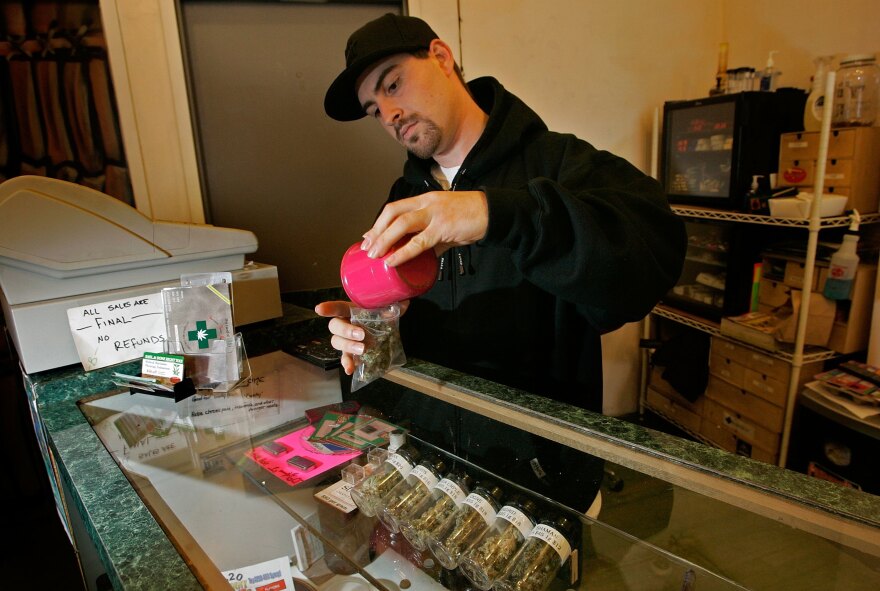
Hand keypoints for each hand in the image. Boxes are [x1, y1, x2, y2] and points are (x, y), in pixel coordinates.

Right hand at [314, 300, 409, 374]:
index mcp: (351, 310)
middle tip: (361, 334)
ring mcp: (346, 339)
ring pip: (337, 343)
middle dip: (346, 331)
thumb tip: (404, 303)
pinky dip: (347, 364)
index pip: (338, 307)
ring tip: (362, 350)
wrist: (385, 327)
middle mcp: (345, 324)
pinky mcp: (351, 353)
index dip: (328, 308)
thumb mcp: (389, 308)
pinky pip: (345, 358)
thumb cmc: (381, 313)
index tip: (319, 309)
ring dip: (348, 347)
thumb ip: (394, 306)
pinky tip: (350, 370)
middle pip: (335, 327)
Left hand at [360, 190, 487, 266]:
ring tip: (374, 254)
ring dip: (384, 239)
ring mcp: (434, 214)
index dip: (379, 222)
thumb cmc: (470, 216)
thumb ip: (431, 237)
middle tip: (367, 247)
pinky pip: (418, 242)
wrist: (492, 212)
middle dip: (376, 230)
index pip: (395, 208)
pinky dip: (402, 252)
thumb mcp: (445, 222)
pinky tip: (392, 260)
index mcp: (425, 200)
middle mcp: (426, 203)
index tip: (369, 235)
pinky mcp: (443, 228)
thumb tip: (420, 256)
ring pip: (401, 224)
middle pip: (392, 212)